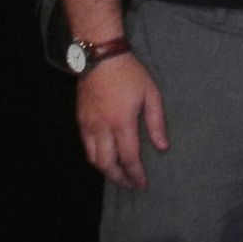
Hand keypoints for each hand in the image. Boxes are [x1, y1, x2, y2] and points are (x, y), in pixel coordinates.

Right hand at [77, 54, 168, 188]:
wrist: (100, 57)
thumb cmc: (130, 74)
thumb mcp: (151, 95)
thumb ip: (156, 123)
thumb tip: (162, 147)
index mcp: (122, 122)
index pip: (128, 157)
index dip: (135, 174)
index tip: (142, 184)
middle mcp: (102, 128)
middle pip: (106, 164)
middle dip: (119, 178)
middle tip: (130, 184)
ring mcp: (88, 125)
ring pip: (92, 158)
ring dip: (105, 170)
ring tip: (118, 174)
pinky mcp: (80, 120)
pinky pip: (86, 146)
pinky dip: (95, 157)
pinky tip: (105, 157)